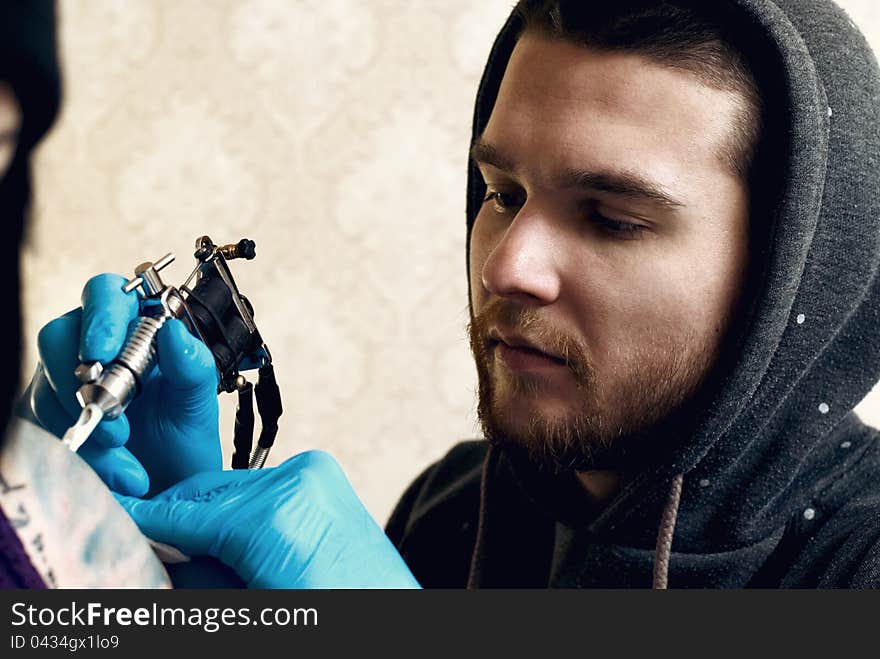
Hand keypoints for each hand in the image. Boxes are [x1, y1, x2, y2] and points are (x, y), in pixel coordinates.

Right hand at [25, 273, 221, 495]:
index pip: (105, 294)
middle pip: (59, 335)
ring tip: (126, 455)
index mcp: (135, 326)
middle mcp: (93, 345)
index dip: (100, 317)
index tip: (104, 352)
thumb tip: (174, 332)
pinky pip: (40, 424)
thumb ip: (194, 366)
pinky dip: (77, 452)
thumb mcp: (198, 403)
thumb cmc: (183, 437)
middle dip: (85, 383)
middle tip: (119, 422)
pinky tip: (113, 469)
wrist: (169, 486)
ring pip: (46, 385)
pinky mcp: (46, 414)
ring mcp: (63, 378)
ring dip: (85, 425)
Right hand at [115, 451, 421, 588]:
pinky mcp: (323, 478)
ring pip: (232, 490)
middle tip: (147, 544)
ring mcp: (314, 473)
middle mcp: (297, 478)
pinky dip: (241, 511)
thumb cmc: (324, 617)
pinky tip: (231, 540)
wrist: (391, 624)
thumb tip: (156, 552)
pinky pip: (263, 490)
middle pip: (205, 495)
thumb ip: (194, 575)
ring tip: (192, 550)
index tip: (112, 520)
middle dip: (174, 521)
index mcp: (273, 514)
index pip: (184, 514)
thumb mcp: (244, 608)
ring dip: (208, 516)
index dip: (143, 521)